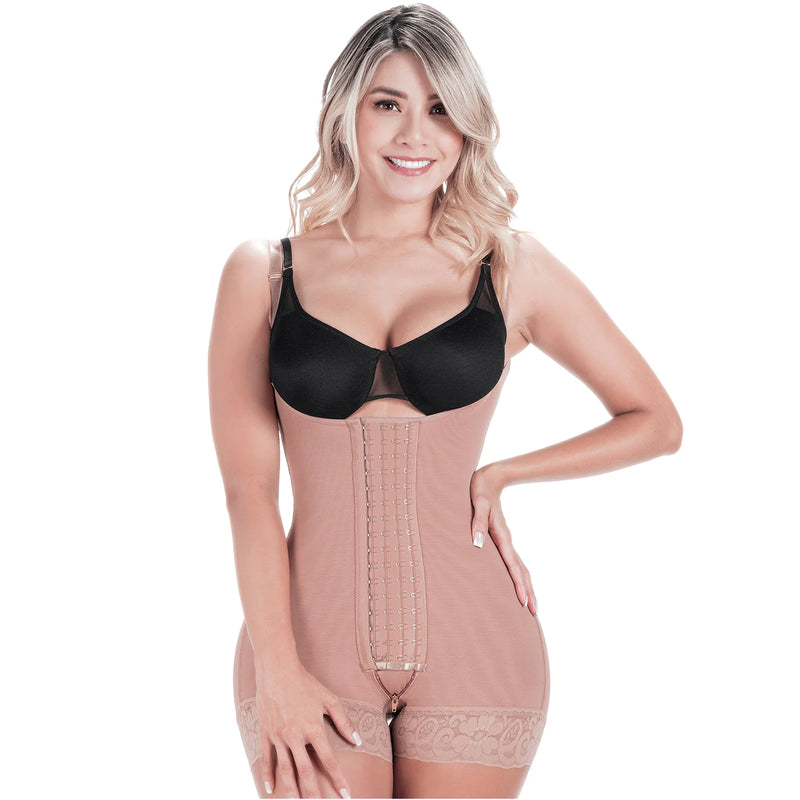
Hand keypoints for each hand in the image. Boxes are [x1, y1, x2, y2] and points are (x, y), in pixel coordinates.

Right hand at [255, 663, 360, 797]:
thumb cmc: (305, 683)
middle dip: (314, 793)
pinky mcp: (266, 733)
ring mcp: (279, 736)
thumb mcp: (328, 699)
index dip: (338, 779)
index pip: (328, 760)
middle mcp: (295, 735)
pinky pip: (267, 759)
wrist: (277, 670)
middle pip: (306, 771)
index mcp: (313, 728)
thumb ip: (343, 721)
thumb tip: (357, 740)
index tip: (346, 795)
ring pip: (285, 770)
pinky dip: (267, 775)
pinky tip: (270, 790)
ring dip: (291, 790)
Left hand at [469, 464, 537, 615]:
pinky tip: (518, 582)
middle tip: (535, 612)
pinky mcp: (502, 538)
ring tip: (532, 604)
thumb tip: (478, 545)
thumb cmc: (480, 489)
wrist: (490, 476)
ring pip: (520, 567)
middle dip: (528, 591)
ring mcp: (506, 540)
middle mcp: (506, 540)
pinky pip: (514, 561)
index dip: (518, 583)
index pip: (512, 564)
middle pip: (522, 570)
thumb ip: (478, 523)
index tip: (524, 601)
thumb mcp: (478, 503)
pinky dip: (519, 575)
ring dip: (527, 585)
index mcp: (501, 535)